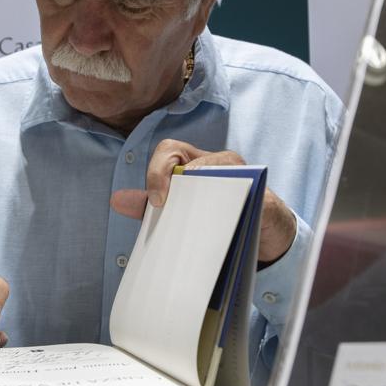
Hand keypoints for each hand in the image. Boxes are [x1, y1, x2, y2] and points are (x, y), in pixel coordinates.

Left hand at [109, 138, 296, 264]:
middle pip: (188, 158)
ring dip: (202, 197)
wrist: (267, 235)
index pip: (168, 150)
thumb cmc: (222, 218)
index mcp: (197, 163)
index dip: (156, 171)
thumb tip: (118, 200)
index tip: (156, 201)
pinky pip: (248, 196)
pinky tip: (223, 227)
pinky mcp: (265, 197)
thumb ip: (152, 207)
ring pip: (217, 172)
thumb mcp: (184, 213)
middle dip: (170, 179)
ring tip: (193, 220)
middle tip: (164, 206)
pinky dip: (235, 209)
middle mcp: (220, 162)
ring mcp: (244, 175)